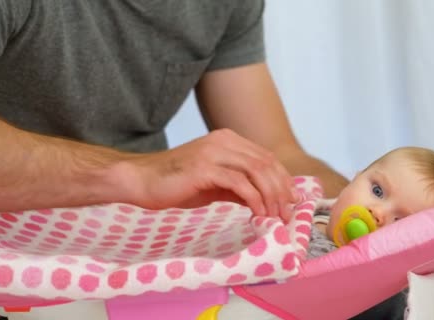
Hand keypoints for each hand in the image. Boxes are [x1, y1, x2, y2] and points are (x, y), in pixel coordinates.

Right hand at [121, 129, 297, 221]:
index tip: (292, 201)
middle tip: (287, 213)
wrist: (141, 180)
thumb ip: (238, 186)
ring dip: (271, 196)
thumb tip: (264, 201)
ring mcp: (214, 152)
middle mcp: (224, 141)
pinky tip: (257, 214)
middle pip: (266, 163)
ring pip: (257, 172)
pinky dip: (254, 200)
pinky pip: (240, 184)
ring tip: (275, 217)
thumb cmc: (175, 183)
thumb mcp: (214, 184)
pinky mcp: (205, 168)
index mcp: (228, 140)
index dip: (283, 179)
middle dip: (282, 190)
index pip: (266, 157)